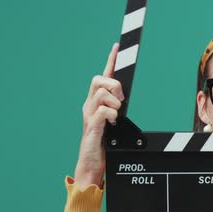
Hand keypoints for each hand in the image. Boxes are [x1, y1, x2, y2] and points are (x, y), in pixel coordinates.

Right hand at [74, 43, 124, 188]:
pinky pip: (102, 111)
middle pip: (98, 79)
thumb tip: (123, 98)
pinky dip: (111, 114)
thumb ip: (116, 109)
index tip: (117, 47)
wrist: (93, 163)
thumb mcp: (113, 122)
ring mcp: (88, 115)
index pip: (102, 76)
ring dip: (115, 103)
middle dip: (114, 85)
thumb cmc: (104, 144)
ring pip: (101, 93)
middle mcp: (89, 105)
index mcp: (96, 102)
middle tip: (122, 100)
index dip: (110, 61)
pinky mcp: (91, 126)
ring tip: (116, 116)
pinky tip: (113, 122)